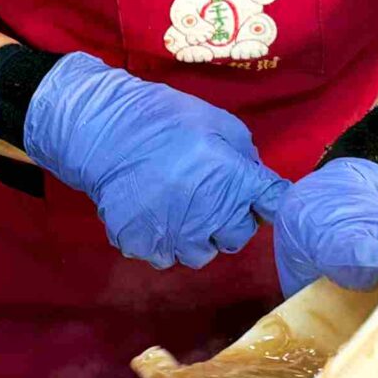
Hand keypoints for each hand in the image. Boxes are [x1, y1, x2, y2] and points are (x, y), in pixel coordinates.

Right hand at [21, 52, 277, 270]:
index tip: (258, 199)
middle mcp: (212, 216)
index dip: (269, 204)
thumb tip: (257, 178)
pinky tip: (153, 216)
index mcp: (235, 182)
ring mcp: (177, 236)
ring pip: (201, 255)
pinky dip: (162, 242)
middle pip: (237, 238)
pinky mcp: (145, 246)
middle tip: (210, 199)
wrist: (104, 131)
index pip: (273, 206)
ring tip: (178, 211)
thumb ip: (244, 154)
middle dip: (229, 221)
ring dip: (196, 237)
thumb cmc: (164, 119)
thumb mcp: (217, 121)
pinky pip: (164, 257)